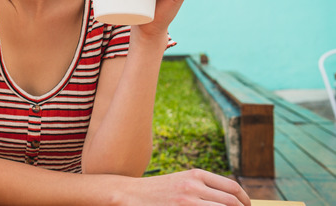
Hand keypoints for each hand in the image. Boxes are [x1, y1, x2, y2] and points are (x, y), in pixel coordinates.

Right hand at [126, 169, 250, 205]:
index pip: (231, 187)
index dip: (245, 200)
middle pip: (231, 202)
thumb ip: (203, 186)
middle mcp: (193, 186)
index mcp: (196, 174)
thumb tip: (230, 198)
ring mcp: (187, 200)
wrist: (131, 194)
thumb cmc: (159, 191)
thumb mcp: (182, 181)